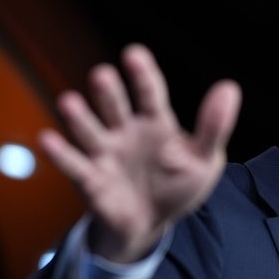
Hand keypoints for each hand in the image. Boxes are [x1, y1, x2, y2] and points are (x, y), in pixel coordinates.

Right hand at [38, 43, 241, 262]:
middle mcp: (125, 131)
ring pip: (90, 130)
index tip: (133, 54)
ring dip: (79, 118)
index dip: (142, 75)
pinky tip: (49, 139)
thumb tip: (229, 87)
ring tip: (69, 102)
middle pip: (114, 106)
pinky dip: (60, 153)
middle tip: (103, 76)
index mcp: (155, 123)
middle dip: (108, 92)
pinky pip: (73, 165)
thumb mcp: (203, 160)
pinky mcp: (90, 179)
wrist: (150, 225)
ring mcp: (105, 153)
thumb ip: (213, 127)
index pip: (149, 93)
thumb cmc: (176, 186)